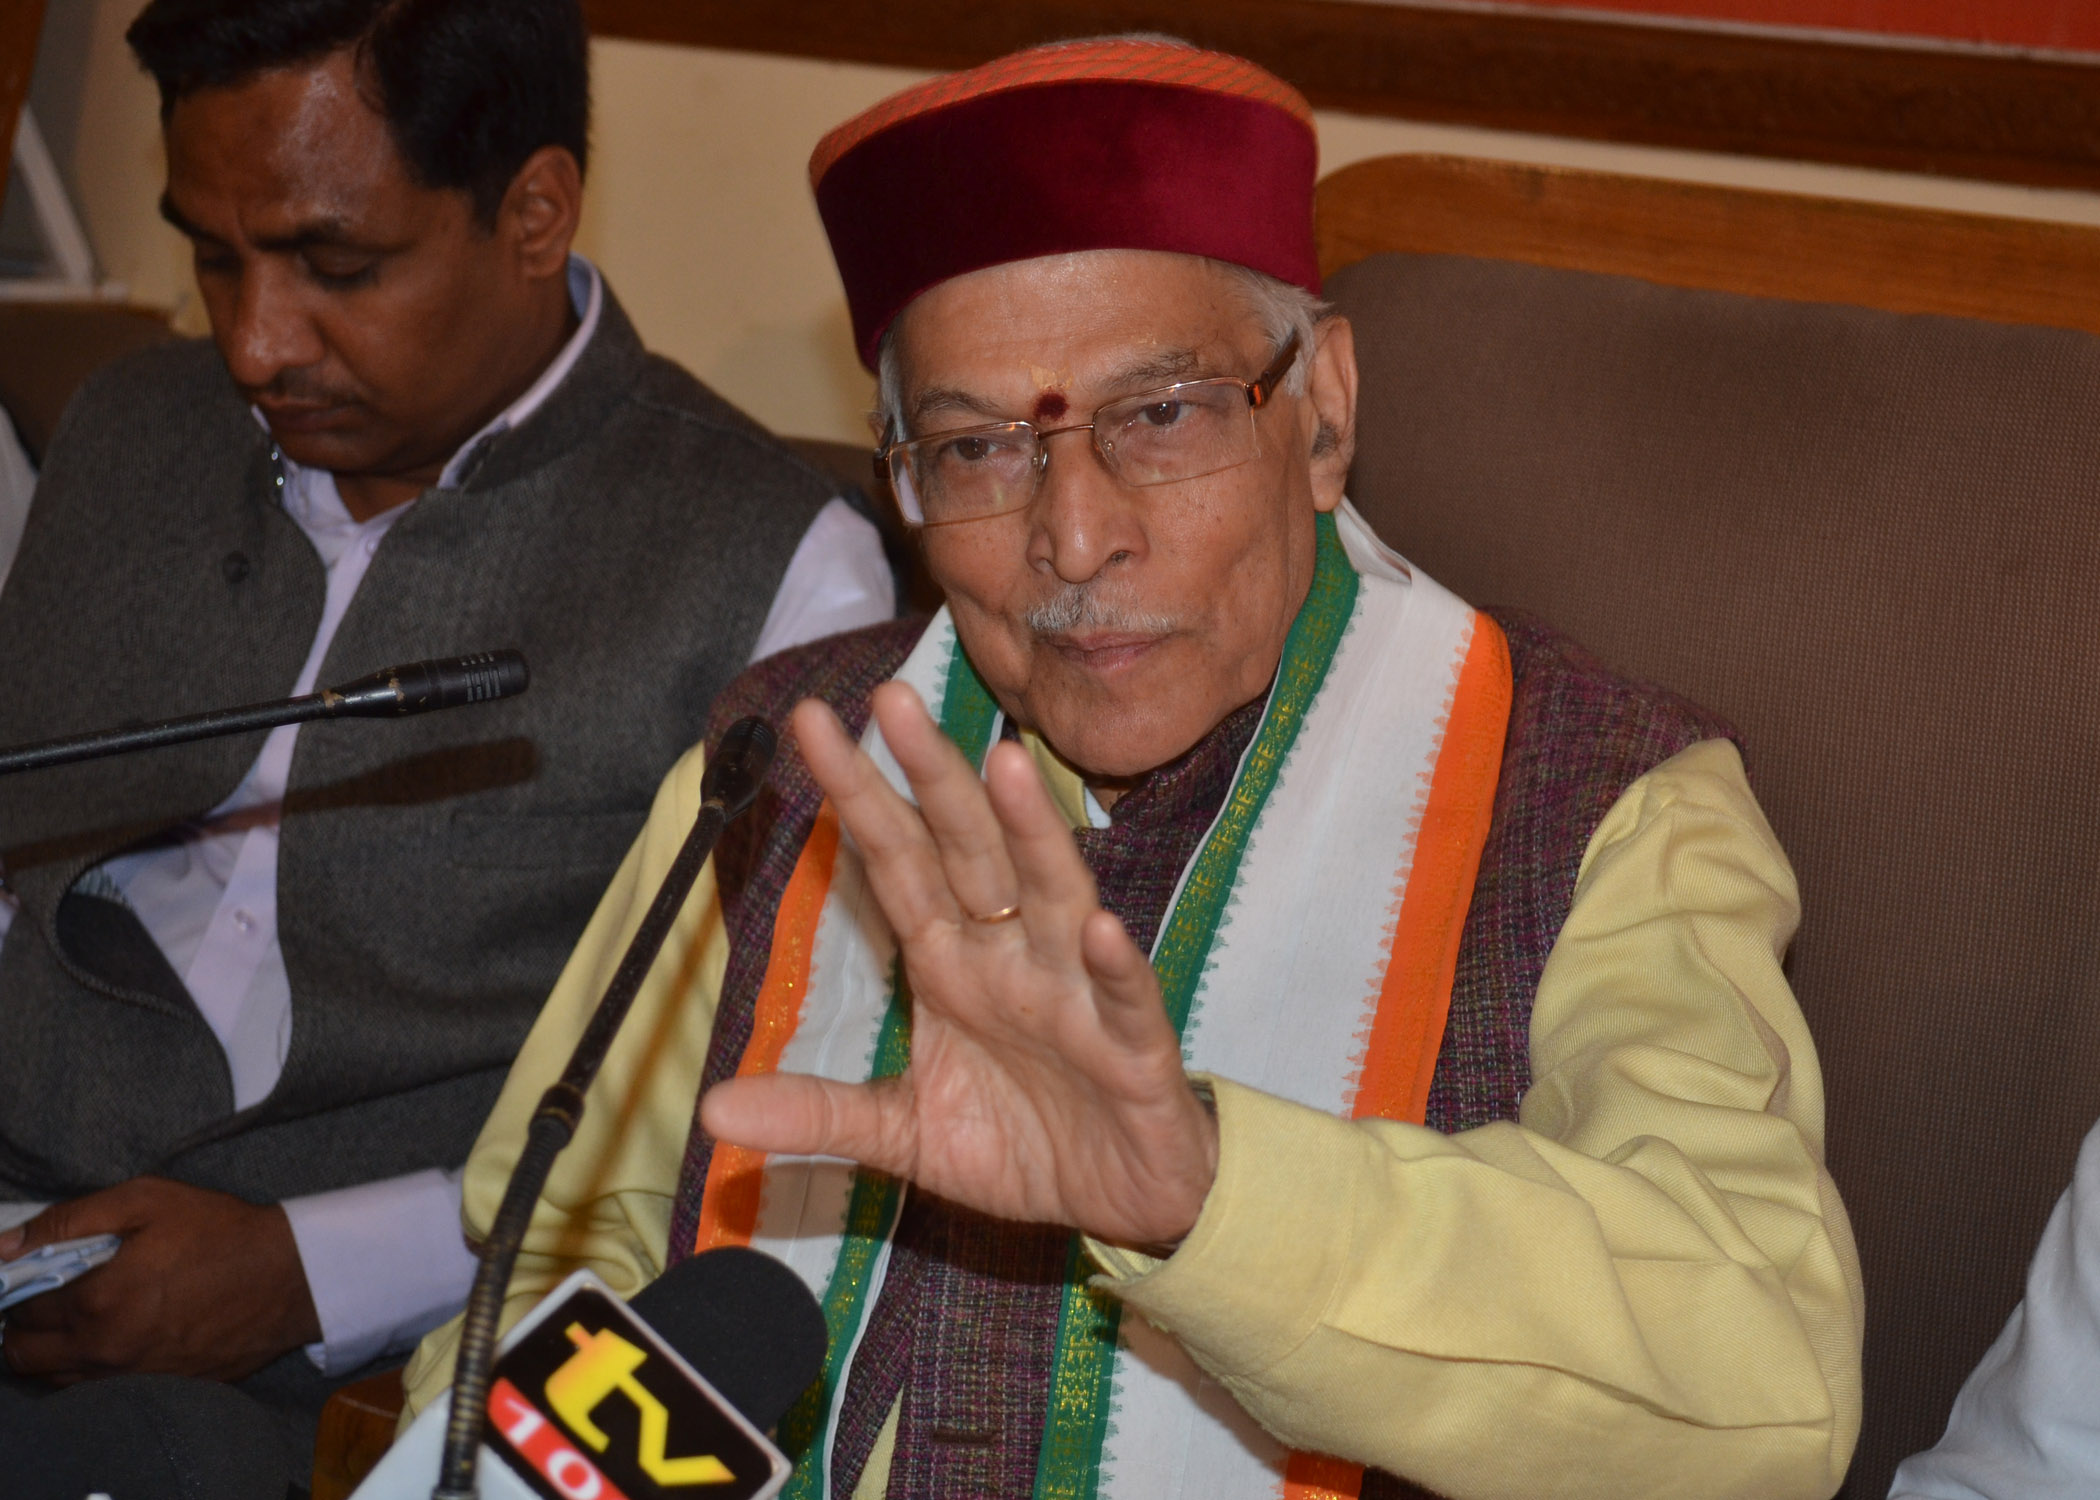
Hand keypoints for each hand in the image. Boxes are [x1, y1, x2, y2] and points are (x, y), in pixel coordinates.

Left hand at [0, 1177, 319, 1383]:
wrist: (290, 1277)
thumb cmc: (220, 1232)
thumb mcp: (146, 1201)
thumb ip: (69, 1220)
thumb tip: (5, 1244)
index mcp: (96, 1304)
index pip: (20, 1312)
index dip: (18, 1290)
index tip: (31, 1276)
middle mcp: (106, 1352)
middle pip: (24, 1358)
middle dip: (22, 1329)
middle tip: (45, 1300)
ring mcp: (134, 1379)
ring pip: (57, 1381)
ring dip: (51, 1352)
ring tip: (79, 1318)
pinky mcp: (162, 1390)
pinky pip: (102, 1390)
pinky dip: (94, 1368)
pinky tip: (119, 1335)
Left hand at [700, 683, 1220, 1249]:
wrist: (1126, 1199)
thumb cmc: (1023, 1144)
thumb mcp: (904, 1133)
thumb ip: (817, 1113)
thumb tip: (711, 1108)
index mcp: (953, 964)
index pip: (897, 863)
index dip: (858, 796)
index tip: (809, 724)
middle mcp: (1012, 959)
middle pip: (968, 853)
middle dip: (933, 777)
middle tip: (891, 698)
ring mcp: (1075, 996)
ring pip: (1054, 898)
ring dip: (1033, 835)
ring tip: (1008, 767)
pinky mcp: (1133, 1050)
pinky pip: (1122, 1000)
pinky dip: (1111, 966)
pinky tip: (1095, 929)